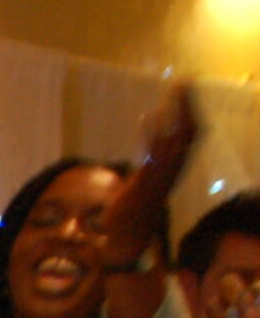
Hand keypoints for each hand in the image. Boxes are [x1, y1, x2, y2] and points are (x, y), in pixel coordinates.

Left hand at [105, 81, 198, 261]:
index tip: (187, 89)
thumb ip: (149, 160)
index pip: (191, 132)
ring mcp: (161, 176)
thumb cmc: (133, 207)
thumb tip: (146, 144)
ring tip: (172, 90)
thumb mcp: (144, 179)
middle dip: (187, 105)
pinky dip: (152, 134)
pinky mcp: (144, 183)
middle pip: (188, 130)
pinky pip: (153, 154)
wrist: (126, 237)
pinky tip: (147, 116)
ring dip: (173, 113)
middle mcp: (173, 169)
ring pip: (175, 138)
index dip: (191, 111)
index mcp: (175, 166)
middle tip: (184, 80)